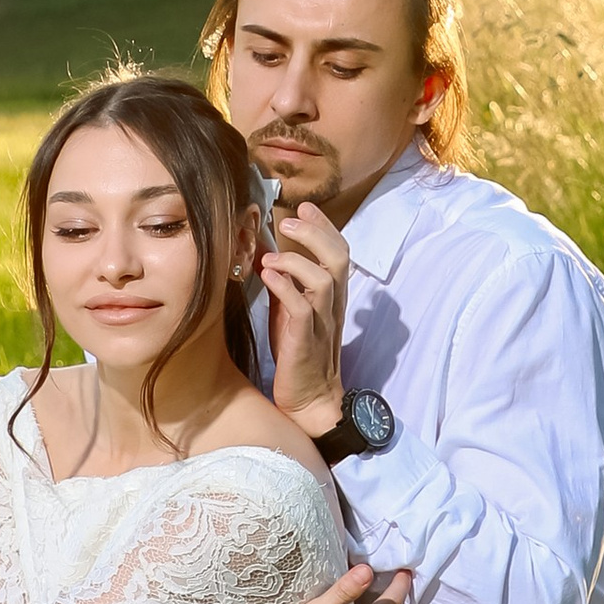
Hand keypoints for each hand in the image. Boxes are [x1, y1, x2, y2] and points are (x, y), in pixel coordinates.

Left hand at [259, 202, 350, 436]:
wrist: (308, 398)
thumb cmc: (298, 352)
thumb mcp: (291, 310)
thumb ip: (285, 282)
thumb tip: (264, 251)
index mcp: (332, 295)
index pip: (338, 251)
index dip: (323, 226)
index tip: (303, 206)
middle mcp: (333, 305)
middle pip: (339, 257)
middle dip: (316, 233)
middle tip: (289, 218)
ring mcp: (323, 322)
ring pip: (325, 279)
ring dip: (296, 260)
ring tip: (270, 255)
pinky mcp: (306, 340)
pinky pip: (302, 308)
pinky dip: (285, 288)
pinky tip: (267, 276)